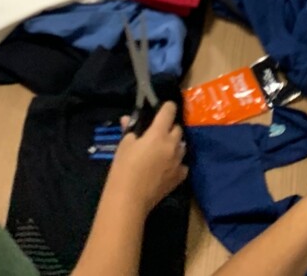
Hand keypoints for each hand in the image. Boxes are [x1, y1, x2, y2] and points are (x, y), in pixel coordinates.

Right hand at [107, 102, 187, 216]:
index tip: (163, 108)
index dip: (166, 107)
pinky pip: (182, 164)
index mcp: (159, 133)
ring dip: (174, 145)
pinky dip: (177, 163)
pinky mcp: (179, 177)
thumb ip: (130, 130)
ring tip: (163, 150)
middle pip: (177, 128)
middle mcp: (172, 144)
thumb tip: (128, 119)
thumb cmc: (124, 169)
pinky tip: (168, 167)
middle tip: (158, 134)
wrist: (129, 199)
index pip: (169, 111)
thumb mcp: (124, 145)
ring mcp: (178, 161)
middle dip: (169, 128)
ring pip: (182, 146)